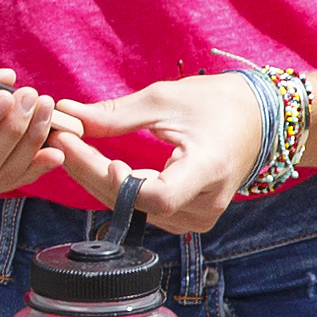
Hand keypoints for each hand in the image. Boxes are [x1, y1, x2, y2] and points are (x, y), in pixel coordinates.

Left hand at [45, 69, 269, 230]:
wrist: (258, 119)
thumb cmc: (215, 103)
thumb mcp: (164, 99)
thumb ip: (115, 115)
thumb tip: (66, 114)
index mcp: (209, 169)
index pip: (157, 196)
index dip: (119, 182)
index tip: (88, 150)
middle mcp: (206, 203)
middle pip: (136, 203)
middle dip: (89, 170)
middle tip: (58, 138)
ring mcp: (199, 216)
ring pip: (134, 209)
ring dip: (97, 179)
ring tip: (69, 146)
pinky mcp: (190, 217)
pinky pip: (143, 208)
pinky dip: (115, 186)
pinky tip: (93, 163)